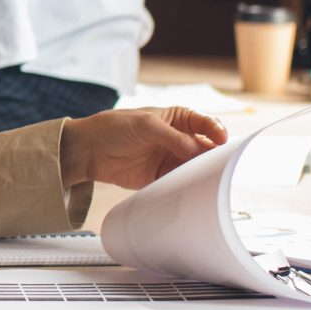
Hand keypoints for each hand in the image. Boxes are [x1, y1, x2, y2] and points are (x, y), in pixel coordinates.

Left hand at [64, 106, 228, 189]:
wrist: (89, 150)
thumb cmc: (115, 127)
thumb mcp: (146, 125)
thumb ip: (172, 137)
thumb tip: (196, 151)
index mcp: (177, 118)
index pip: (205, 123)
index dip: (216, 130)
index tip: (221, 140)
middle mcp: (178, 138)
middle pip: (204, 147)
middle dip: (214, 156)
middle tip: (221, 164)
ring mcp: (170, 158)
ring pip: (195, 167)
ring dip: (202, 173)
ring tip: (210, 180)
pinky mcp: (161, 177)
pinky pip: (179, 182)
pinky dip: (186, 186)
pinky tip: (192, 191)